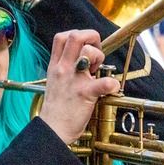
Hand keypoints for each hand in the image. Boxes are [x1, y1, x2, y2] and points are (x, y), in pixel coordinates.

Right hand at [39, 29, 118, 144]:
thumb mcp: (54, 82)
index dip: (78, 35)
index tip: (86, 46)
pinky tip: (111, 87)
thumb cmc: (57, 109)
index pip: (62, 37)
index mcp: (55, 66)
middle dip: (91, 37)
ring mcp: (73, 80)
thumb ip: (65, 68)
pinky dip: (112, 83)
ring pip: (88, 52)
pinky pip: (103, 82)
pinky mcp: (84, 94)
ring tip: (98, 70)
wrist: (52, 130)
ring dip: (99, 57)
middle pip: (75, 36)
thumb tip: (84, 60)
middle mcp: (63, 69)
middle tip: (96, 51)